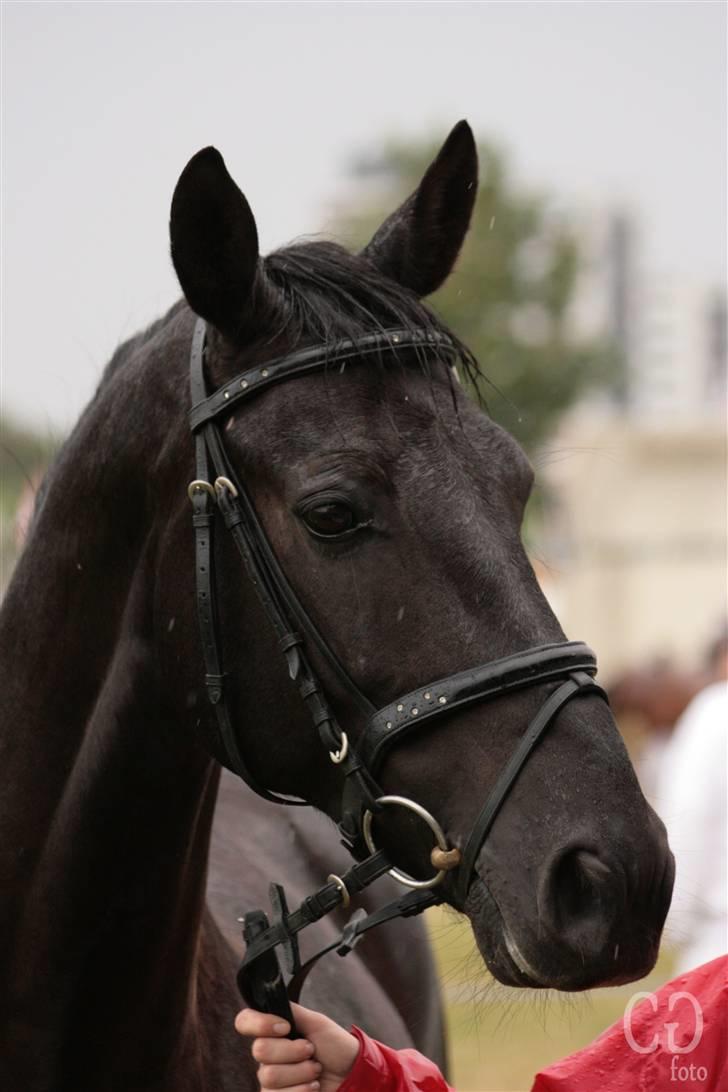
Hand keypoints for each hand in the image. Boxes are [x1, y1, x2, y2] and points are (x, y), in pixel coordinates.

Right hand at [235, 1002, 359, 1091]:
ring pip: (269, 1077)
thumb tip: (270, 1000)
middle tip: (311, 1051)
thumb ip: (291, 1012)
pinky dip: (301, 1091)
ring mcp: (271, 1080)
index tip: (285, 1027)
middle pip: (260, 1050)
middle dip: (293, 1051)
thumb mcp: (315, 1022)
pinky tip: (312, 1087)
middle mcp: (267, 1055)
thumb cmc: (335, 1046)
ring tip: (316, 1070)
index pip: (244, 1022)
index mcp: (273, 1032)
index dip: (260, 1024)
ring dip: (300, 1073)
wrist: (351, 1074)